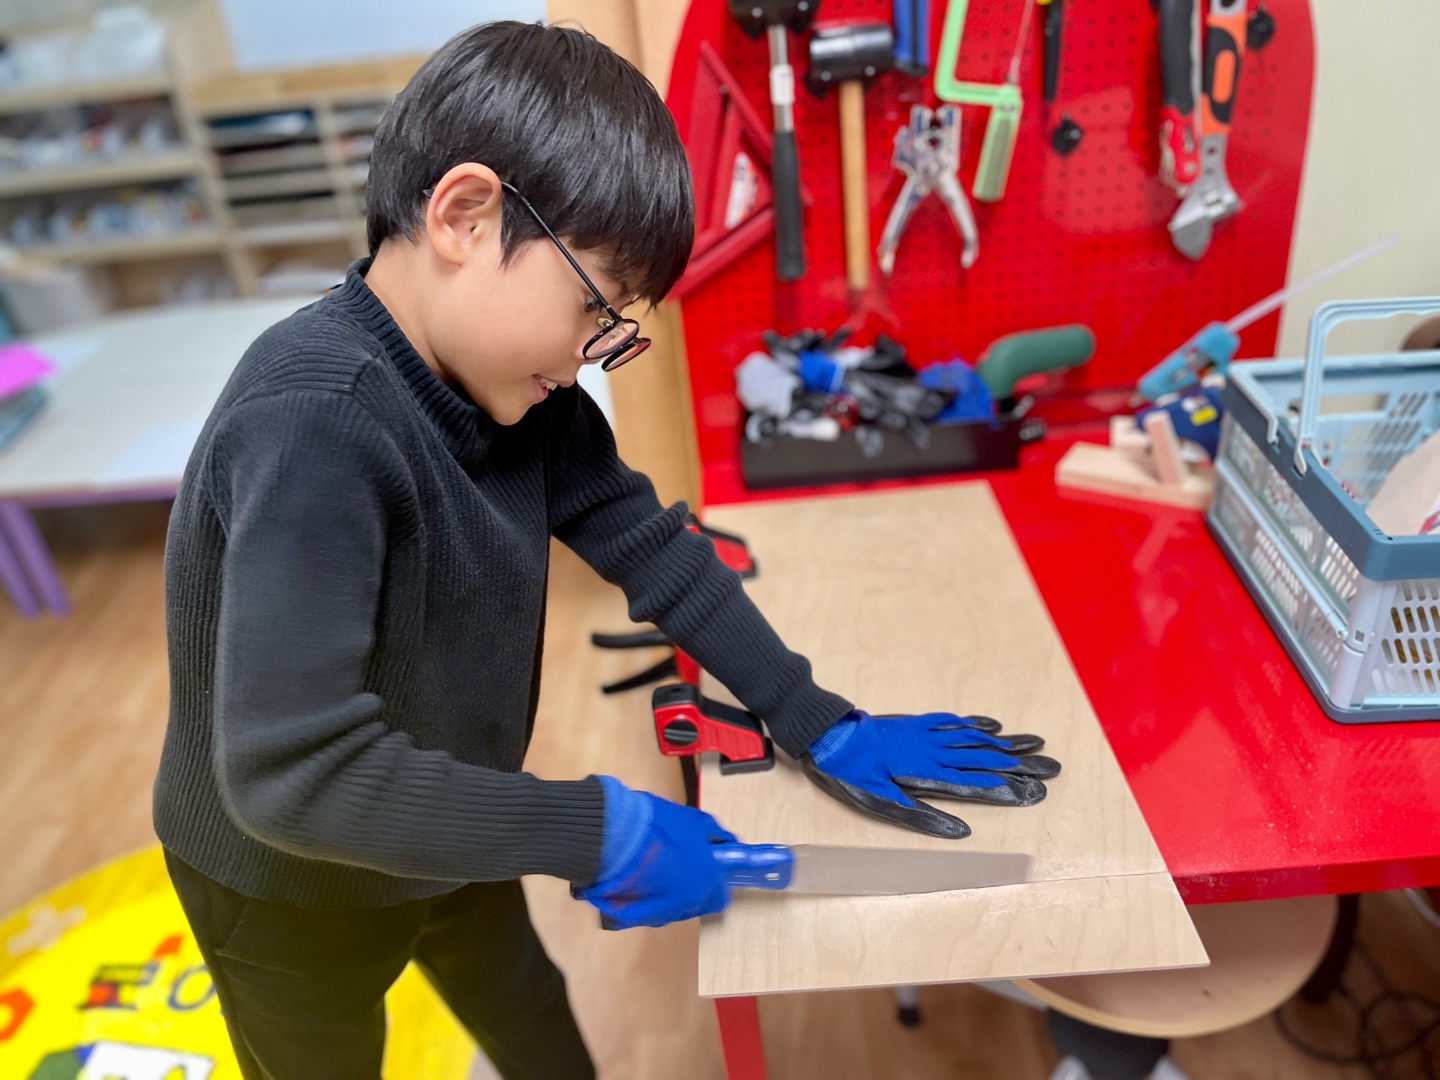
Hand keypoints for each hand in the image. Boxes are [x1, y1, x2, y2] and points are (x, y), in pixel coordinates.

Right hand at [574, 777, 736, 928]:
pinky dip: (645, 899)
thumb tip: (727, 840)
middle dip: (691, 889)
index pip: (720, 898)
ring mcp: (657, 915)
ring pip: (670, 910)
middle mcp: (685, 905)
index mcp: (704, 884)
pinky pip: (646, 911)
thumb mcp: (693, 820)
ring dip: (668, 895)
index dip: (715, 883)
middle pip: (696, 906)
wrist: (612, 835)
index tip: (707, 870)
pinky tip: (637, 879)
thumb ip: (714, 834)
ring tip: (654, 870)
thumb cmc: (657, 825)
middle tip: (678, 867)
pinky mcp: (631, 918)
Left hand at [800, 711, 1060, 838]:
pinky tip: (993, 725)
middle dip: (1022, 766)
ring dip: (1007, 743)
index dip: (1011, 789)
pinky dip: (976, 724)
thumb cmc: (853, 776)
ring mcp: (928, 735)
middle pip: (987, 759)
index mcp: (931, 775)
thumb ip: (924, 818)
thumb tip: (963, 834)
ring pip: (976, 739)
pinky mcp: (916, 723)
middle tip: (1055, 768)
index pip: (981, 785)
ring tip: (1036, 744)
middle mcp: (937, 752)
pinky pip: (954, 722)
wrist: (830, 737)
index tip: (1040, 793)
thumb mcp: (883, 805)